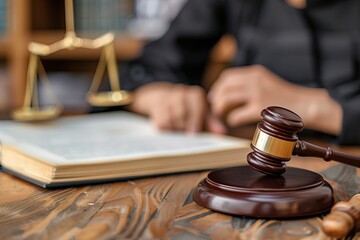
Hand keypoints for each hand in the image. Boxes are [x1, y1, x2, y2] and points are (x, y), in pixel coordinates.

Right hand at [128, 82, 207, 132]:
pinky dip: (166, 129)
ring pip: (171, 117)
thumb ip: (211, 123)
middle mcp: (182, 93)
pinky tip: (169, 133)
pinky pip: (161, 122)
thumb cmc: (189, 111)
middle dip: (184, 126)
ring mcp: (168, 99)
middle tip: (187, 138)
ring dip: (175, 129)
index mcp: (196, 95)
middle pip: (182, 112)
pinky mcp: (157, 108)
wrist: (164, 100)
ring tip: (178, 135)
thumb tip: (222, 133)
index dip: (195, 120)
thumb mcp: (202, 116)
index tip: (193, 134)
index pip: (197, 106)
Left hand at [208, 65, 341, 135]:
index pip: (227, 76)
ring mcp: (257, 93)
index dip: (218, 87)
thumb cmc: (286, 97)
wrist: (307, 104)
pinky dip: (232, 120)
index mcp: (255, 72)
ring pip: (225, 100)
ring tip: (222, 116)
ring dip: (220, 110)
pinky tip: (234, 122)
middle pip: (223, 87)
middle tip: (216, 109)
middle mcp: (254, 80)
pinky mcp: (260, 108)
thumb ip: (250, 84)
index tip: (215, 96)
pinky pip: (236, 115)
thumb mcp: (266, 82)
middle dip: (216, 99)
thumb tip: (228, 93)